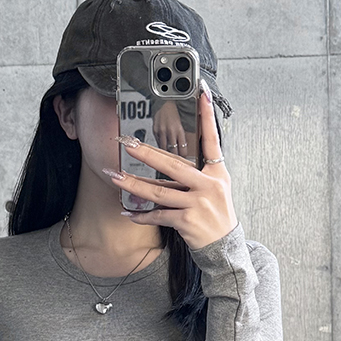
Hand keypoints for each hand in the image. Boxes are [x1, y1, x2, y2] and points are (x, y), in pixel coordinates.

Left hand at [105, 78, 236, 249]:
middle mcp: (208, 185)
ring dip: (134, 185)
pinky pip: (159, 215)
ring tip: (116, 177)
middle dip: (147, 153)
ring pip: (159, 192)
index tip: (201, 94)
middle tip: (126, 143)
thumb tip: (165, 161)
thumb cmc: (216, 215)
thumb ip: (196, 173)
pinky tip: (128, 213)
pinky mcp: (187, 221)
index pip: (211, 140)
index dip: (207, 117)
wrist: (225, 247)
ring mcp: (198, 203)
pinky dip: (142, 215)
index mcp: (217, 173)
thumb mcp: (215, 188)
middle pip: (173, 165)